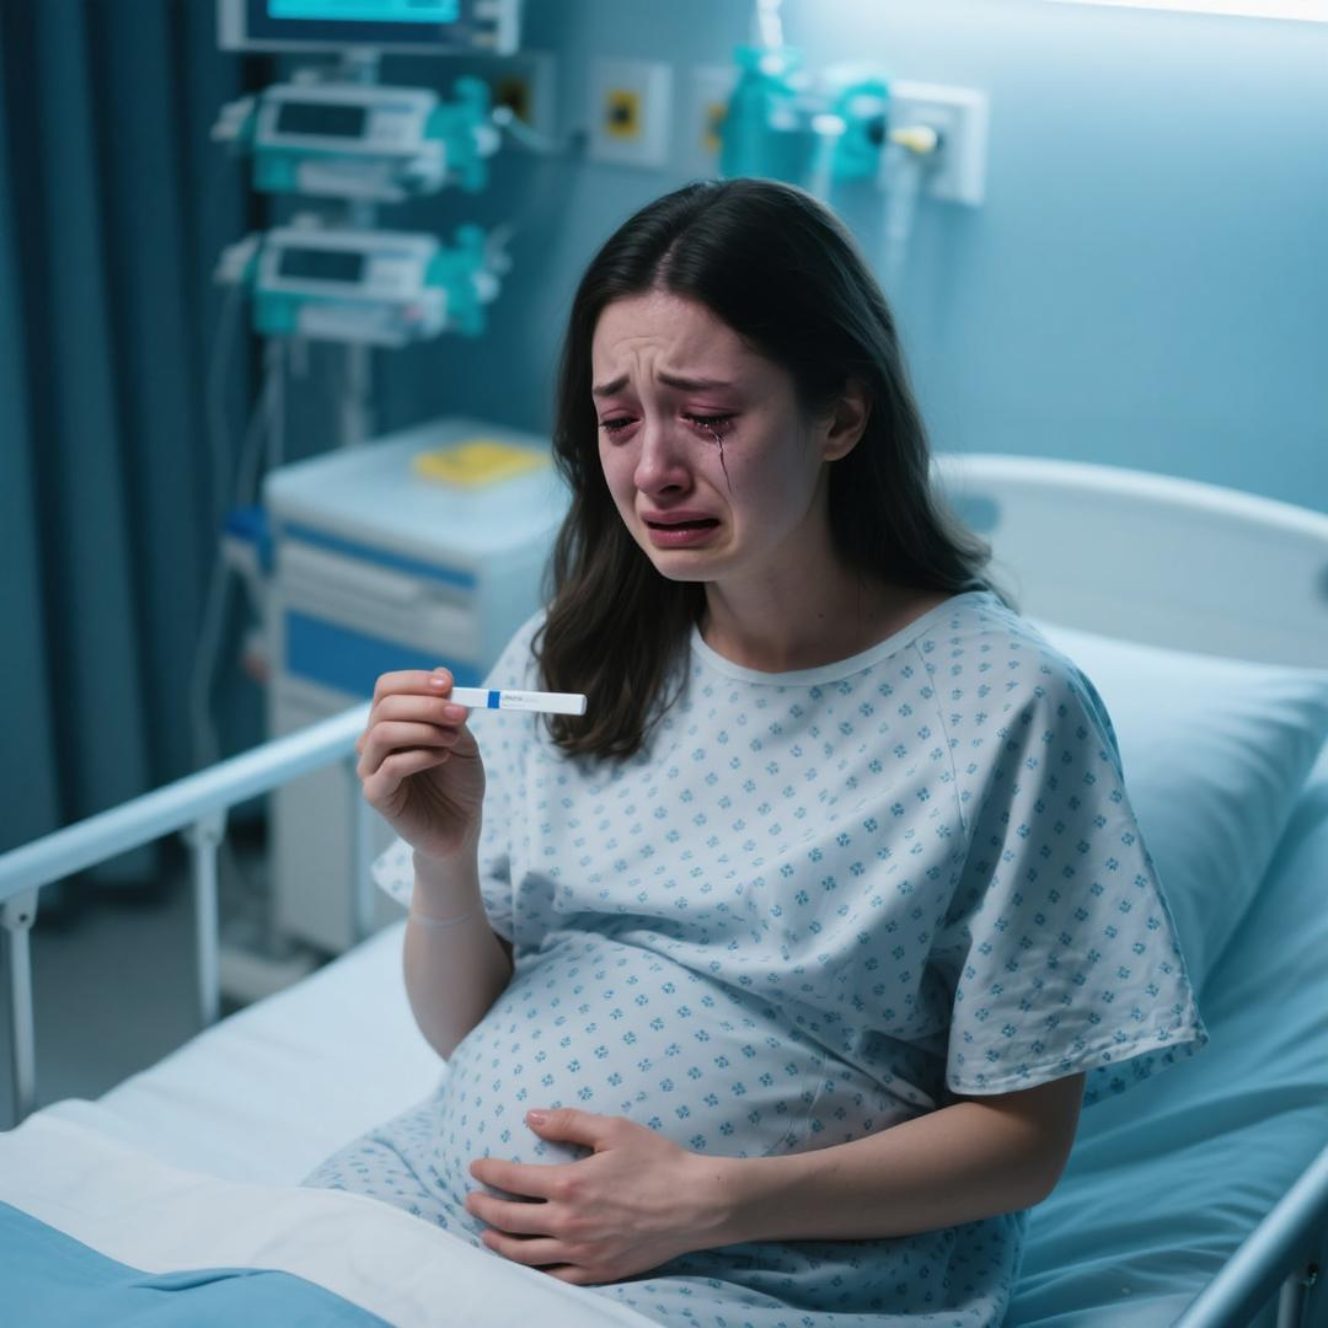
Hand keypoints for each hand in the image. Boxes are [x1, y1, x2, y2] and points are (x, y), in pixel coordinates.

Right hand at [356, 668, 484, 860]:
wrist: (461, 825)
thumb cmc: (458, 780)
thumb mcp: (462, 738)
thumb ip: (450, 710)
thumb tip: (443, 675)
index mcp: (392, 722)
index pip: (387, 688)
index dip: (415, 681)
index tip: (448, 684)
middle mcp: (374, 741)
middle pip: (385, 706)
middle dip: (426, 705)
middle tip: (459, 715)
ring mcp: (371, 768)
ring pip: (383, 732)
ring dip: (424, 729)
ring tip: (452, 740)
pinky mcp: (376, 794)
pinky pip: (391, 766)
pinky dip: (420, 756)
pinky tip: (442, 758)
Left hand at [466, 1109, 720, 1284]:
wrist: (694, 1204)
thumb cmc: (656, 1161)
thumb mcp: (613, 1129)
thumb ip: (568, 1122)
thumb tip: (530, 1116)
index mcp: (569, 1184)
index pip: (513, 1180)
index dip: (488, 1173)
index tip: (474, 1167)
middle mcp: (568, 1223)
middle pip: (510, 1219)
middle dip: (484, 1208)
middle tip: (469, 1200)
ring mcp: (580, 1252)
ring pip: (524, 1254)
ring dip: (498, 1242)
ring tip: (486, 1233)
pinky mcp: (596, 1272)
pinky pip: (552, 1278)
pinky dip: (530, 1271)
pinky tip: (522, 1263)